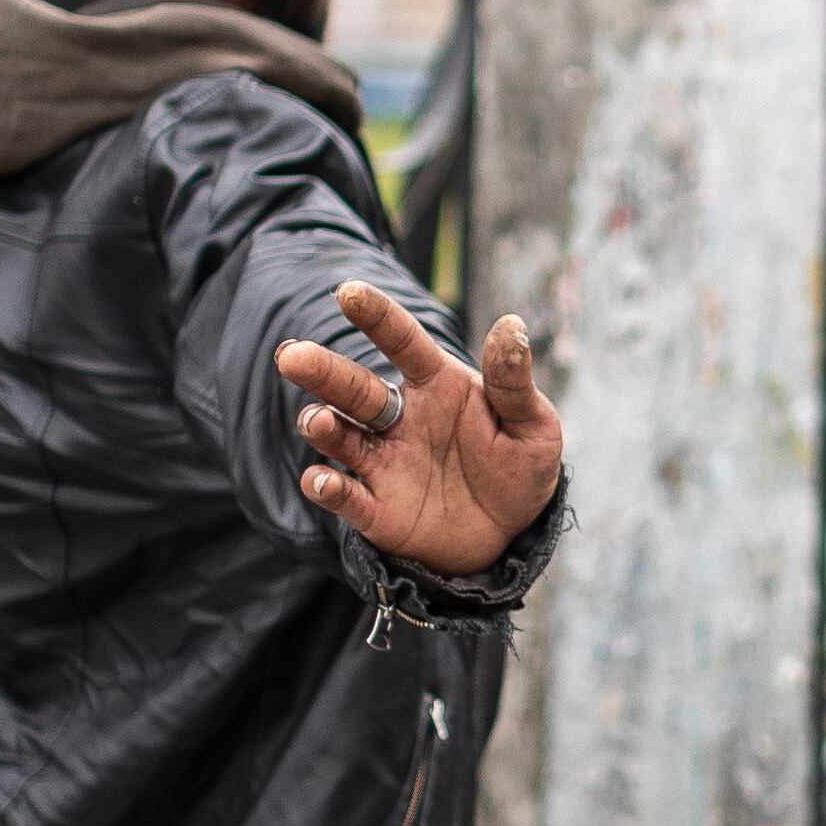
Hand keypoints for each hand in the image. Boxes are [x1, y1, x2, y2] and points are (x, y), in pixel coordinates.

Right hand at [283, 284, 561, 576]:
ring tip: (315, 421)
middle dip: (322, 371)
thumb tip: (510, 325)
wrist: (511, 533)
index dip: (377, 317)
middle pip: (355, 388)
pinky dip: (329, 488)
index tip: (348, 291)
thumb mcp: (533, 426)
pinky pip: (346, 497)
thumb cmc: (519, 467)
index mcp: (437, 385)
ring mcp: (384, 462)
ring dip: (322, 426)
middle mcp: (400, 418)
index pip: (402, 343)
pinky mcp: (377, 509)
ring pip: (341, 436)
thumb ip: (514, 381)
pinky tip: (321, 480)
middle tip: (291, 356)